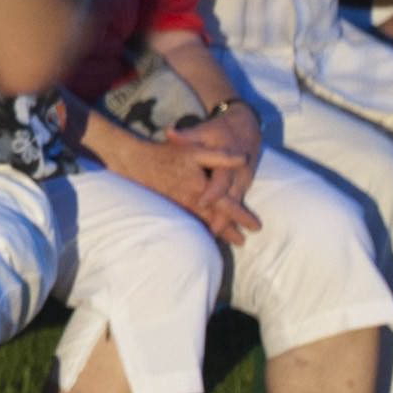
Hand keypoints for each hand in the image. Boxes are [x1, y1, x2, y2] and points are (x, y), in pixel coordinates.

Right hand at [115, 124, 257, 240]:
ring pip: (202, 223)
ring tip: (228, 241)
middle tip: (242, 241)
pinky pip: (189, 222)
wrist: (136, 162)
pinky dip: (199, 229)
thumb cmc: (168, 154)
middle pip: (215, 220)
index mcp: (201, 189)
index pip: (226, 207)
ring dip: (216, 232)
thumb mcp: (195, 150)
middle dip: (229, 231)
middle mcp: (191, 202)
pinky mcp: (171, 206)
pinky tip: (204, 232)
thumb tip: (243, 158)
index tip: (256, 227)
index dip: (242, 217)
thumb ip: (220, 156)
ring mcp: (180, 206)